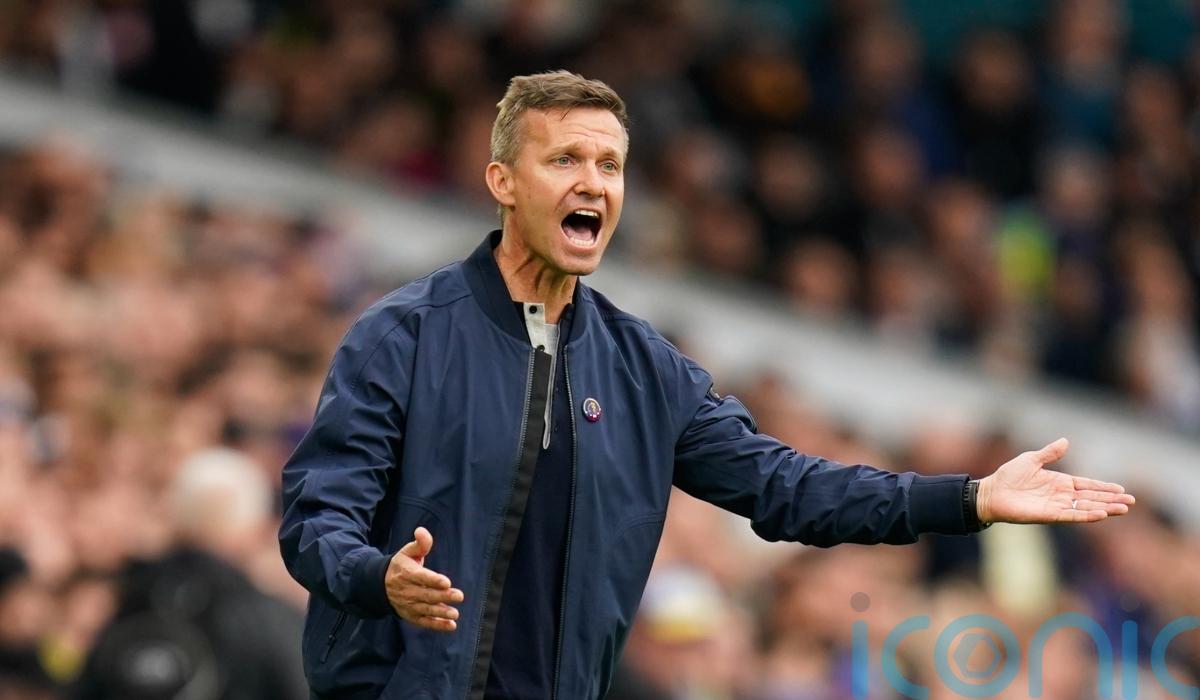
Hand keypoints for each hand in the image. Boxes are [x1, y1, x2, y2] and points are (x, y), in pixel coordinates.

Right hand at [385, 527, 463, 631]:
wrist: (381, 585)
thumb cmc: (401, 565)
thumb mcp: (408, 552)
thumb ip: (419, 543)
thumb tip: (422, 531)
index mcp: (407, 573)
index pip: (421, 577)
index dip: (433, 580)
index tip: (446, 582)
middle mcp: (407, 591)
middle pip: (426, 595)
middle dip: (443, 596)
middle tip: (459, 596)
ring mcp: (409, 605)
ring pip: (426, 610)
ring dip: (441, 613)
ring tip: (455, 614)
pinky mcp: (411, 616)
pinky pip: (424, 622)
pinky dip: (437, 626)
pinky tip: (451, 626)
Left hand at [977, 438, 1135, 524]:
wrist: (991, 492)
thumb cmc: (1008, 476)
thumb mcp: (1031, 459)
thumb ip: (1050, 453)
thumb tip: (1066, 441)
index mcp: (1059, 482)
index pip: (1087, 485)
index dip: (1104, 487)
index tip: (1122, 489)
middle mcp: (1061, 495)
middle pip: (1091, 498)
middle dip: (1111, 499)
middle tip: (1131, 502)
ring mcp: (1056, 506)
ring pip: (1086, 507)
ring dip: (1104, 508)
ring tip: (1123, 509)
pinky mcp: (1048, 515)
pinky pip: (1071, 515)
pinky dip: (1086, 515)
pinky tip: (1101, 514)